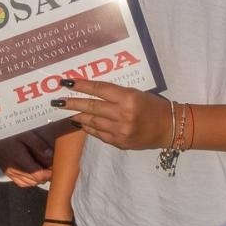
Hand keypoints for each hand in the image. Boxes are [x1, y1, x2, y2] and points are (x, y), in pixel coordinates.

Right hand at [0, 129, 54, 186]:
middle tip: (53, 167)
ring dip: (38, 179)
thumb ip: (38, 145)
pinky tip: (33, 173)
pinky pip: (20, 182)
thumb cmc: (9, 131)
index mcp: (19, 160)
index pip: (38, 175)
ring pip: (28, 183)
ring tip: (45, 169)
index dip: (50, 174)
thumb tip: (50, 156)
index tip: (57, 167)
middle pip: (35, 181)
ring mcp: (9, 172)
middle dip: (46, 176)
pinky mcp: (6, 172)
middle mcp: (14, 170)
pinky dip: (29, 181)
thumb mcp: (26, 134)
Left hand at [52, 79, 169, 148]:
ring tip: (65, 111)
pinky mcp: (119, 142)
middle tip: (57, 100)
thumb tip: (91, 91)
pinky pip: (98, 134)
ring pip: (92, 121)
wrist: (168, 128)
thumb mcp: (136, 93)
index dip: (81, 85)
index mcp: (128, 98)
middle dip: (72, 103)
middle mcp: (122, 114)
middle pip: (91, 107)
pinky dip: (87, 127)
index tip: (66, 82)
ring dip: (76, 116)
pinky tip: (79, 122)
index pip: (99, 89)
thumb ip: (115, 93)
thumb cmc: (153, 106)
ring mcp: (119, 131)